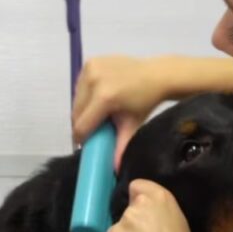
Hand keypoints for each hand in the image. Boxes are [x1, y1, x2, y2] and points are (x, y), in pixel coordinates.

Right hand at [72, 56, 167, 171]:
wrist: (156, 75)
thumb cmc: (145, 102)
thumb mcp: (132, 126)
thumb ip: (121, 147)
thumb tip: (115, 170)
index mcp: (104, 97)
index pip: (82, 124)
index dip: (82, 137)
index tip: (85, 143)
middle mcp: (94, 80)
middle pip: (76, 111)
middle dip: (82, 123)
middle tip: (92, 130)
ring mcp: (91, 68)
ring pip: (76, 98)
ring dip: (82, 109)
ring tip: (96, 114)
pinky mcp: (90, 62)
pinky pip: (80, 85)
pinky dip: (84, 94)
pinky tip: (97, 98)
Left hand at [107, 180, 200, 231]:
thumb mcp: (177, 220)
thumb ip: (160, 210)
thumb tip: (149, 213)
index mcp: (160, 196)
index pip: (137, 186)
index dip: (138, 197)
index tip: (143, 211)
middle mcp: (140, 203)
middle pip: (130, 207)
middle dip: (134, 218)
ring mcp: (124, 218)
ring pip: (121, 224)